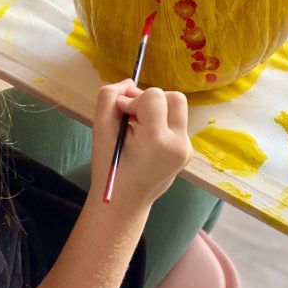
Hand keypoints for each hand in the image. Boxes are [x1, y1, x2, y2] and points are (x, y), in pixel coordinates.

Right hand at [89, 79, 191, 217]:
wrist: (124, 204)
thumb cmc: (109, 168)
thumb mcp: (100, 129)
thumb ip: (109, 97)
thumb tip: (130, 83)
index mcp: (157, 141)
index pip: (155, 96)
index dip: (134, 99)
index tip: (122, 113)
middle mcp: (178, 144)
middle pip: (174, 98)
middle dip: (152, 100)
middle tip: (133, 116)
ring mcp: (186, 149)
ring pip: (177, 108)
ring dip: (157, 110)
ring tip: (139, 127)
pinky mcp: (187, 151)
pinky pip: (176, 122)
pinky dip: (161, 122)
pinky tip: (146, 139)